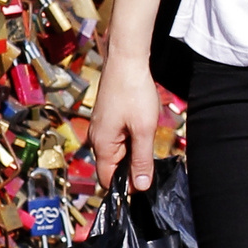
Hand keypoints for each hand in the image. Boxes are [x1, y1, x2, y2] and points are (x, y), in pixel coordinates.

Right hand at [89, 55, 161, 192]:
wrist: (126, 60)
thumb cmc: (134, 93)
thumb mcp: (144, 130)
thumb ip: (142, 161)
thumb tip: (140, 187)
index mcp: (102, 145)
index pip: (108, 180)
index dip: (126, 186)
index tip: (145, 182)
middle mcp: (96, 138)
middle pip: (112, 166)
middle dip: (131, 167)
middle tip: (151, 154)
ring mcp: (100, 126)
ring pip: (116, 152)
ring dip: (132, 151)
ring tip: (146, 135)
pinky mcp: (106, 117)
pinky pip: (116, 138)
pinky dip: (129, 138)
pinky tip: (141, 126)